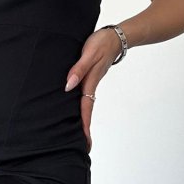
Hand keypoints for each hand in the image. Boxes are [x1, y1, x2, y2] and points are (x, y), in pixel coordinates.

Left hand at [64, 28, 120, 152]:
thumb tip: (68, 86)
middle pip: (86, 111)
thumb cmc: (101, 42)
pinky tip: (72, 108)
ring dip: (82, 119)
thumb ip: (79, 69)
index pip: (85, 108)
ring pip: (84, 104)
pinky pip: (82, 95)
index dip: (84, 125)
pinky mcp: (89, 76)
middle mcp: (90, 84)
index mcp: (90, 82)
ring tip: (77, 134)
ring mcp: (90, 81)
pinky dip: (79, 105)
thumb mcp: (89, 54)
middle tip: (83, 147)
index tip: (84, 141)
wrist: (115, 35)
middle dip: (84, 129)